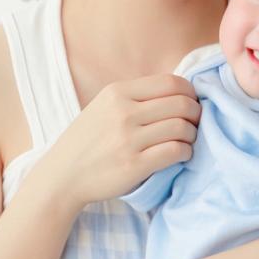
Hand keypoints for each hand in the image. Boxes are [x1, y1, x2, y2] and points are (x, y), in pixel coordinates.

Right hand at [44, 74, 200, 209]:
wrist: (62, 175)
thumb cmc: (88, 141)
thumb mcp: (104, 107)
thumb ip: (135, 97)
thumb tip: (179, 92)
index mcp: (118, 92)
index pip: (172, 82)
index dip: (190, 93)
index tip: (191, 105)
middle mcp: (123, 112)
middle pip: (182, 104)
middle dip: (196, 114)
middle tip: (194, 125)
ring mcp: (128, 139)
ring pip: (182, 127)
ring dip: (192, 135)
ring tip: (186, 141)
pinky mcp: (134, 165)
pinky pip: (175, 151)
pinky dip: (186, 152)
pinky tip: (181, 155)